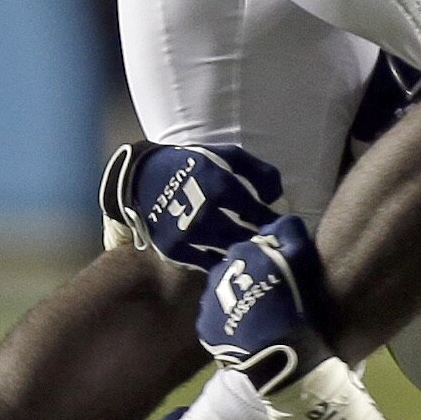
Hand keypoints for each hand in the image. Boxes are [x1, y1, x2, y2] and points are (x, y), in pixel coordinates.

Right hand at [102, 140, 286, 271]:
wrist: (141, 177)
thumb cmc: (193, 164)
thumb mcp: (229, 155)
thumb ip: (260, 172)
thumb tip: (275, 198)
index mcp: (219, 185)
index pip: (258, 213)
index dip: (273, 221)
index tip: (279, 225)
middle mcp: (203, 212)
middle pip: (245, 236)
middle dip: (261, 240)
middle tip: (270, 241)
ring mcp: (186, 233)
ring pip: (227, 251)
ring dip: (243, 251)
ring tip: (253, 249)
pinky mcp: (173, 249)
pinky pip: (206, 264)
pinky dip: (221, 262)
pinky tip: (229, 257)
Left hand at [197, 217, 334, 396]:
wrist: (275, 351)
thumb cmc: (293, 302)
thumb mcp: (301, 260)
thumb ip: (291, 233)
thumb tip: (281, 221)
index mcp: (242, 252)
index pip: (251, 248)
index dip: (265, 260)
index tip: (277, 273)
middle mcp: (218, 271)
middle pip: (233, 270)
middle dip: (245, 278)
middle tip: (267, 294)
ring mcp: (207, 300)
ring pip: (221, 293)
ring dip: (235, 298)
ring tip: (256, 314)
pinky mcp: (204, 326)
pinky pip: (215, 318)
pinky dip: (227, 320)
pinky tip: (244, 330)